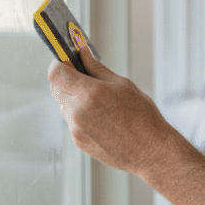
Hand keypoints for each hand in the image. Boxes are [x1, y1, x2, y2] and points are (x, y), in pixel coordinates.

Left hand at [48, 46, 175, 177]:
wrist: (150, 150)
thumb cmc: (142, 115)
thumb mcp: (122, 84)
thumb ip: (97, 68)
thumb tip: (82, 54)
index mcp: (88, 94)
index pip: (56, 73)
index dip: (58, 63)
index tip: (67, 61)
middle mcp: (77, 112)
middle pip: (55, 88)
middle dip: (65, 80)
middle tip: (83, 77)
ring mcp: (76, 130)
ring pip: (63, 106)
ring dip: (73, 99)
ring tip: (99, 102)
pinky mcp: (78, 142)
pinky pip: (72, 122)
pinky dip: (80, 115)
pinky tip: (101, 118)